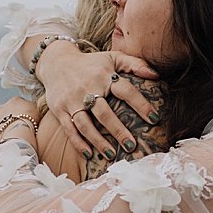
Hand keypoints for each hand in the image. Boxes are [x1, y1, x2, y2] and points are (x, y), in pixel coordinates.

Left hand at [0, 97, 40, 148]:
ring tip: (12, 139)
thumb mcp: (39, 112)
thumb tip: (35, 109)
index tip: (27, 121)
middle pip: (7, 113)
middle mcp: (2, 107)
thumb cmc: (30, 125)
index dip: (24, 113)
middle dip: (11, 120)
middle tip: (19, 130)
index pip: (20, 104)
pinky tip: (4, 144)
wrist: (16, 137)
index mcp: (16, 101)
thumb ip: (35, 108)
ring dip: (3, 128)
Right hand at [35, 41, 159, 159]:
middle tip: (131, 146)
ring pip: (85, 125)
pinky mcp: (60, 110)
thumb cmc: (90, 63)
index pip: (125, 91)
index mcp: (104, 76)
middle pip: (104, 113)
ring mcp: (72, 101)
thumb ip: (134, 64)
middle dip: (118, 131)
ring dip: (98, 141)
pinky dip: (78, 143)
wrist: (56, 62)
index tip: (154, 119)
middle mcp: (87, 88)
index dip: (141, 104)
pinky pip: (69, 129)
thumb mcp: (112, 58)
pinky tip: (89, 154)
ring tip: (112, 154)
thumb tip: (156, 75)